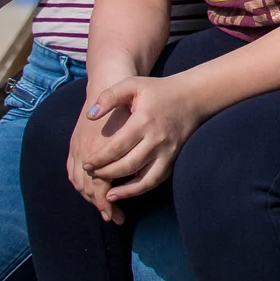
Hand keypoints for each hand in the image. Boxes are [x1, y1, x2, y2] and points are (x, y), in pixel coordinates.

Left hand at [74, 76, 205, 211]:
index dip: (98, 160)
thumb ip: (109, 96)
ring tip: (108, 195)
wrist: (193, 96)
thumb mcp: (132, 85)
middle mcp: (156, 139)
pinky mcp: (174, 158)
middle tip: (92, 175)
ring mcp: (168, 151)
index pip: (116, 148)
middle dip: (105, 174)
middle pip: (127, 166)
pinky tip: (127, 191)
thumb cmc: (158, 90)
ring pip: (144, 179)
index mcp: (143, 121)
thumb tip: (90, 116)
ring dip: (124, 191)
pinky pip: (157, 179)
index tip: (86, 164)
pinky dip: (141, 188)